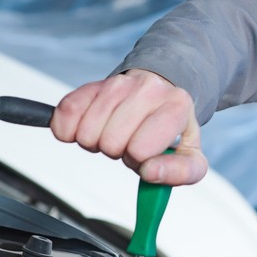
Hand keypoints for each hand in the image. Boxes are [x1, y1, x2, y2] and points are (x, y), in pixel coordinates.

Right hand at [51, 69, 206, 185]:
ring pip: (87, 131)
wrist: (161, 93)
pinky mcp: (92, 85)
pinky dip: (68, 130)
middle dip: (118, 151)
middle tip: (129, 142)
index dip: (139, 158)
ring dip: (96, 141)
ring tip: (114, 133)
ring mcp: (119, 84)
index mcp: (176, 106)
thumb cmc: (172, 129)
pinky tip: (87, 128)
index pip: (140, 147)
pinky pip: (66, 112)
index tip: (147, 151)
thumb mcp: (190, 157)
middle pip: (110, 142)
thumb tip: (151, 172)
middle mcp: (148, 88)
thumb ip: (179, 172)